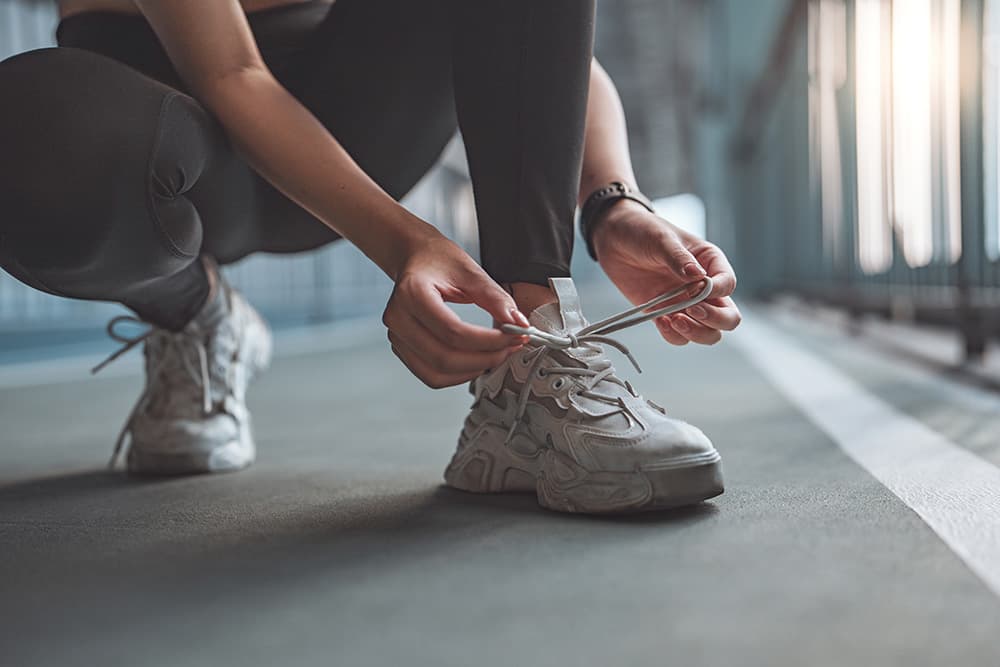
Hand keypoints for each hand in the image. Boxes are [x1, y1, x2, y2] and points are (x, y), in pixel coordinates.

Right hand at [383, 233, 528, 387]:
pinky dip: (457, 375)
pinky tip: (476, 361)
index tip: (514, 336)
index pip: (453, 331)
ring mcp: (396, 336)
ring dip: (472, 371)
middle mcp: (398, 318)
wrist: (415, 258)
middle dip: (484, 359)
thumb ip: (496, 299)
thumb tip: (518, 324)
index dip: (489, 341)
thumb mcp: (471, 272)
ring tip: (496, 355)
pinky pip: (431, 375)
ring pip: (437, 374)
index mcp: (412, 293)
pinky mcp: (402, 349)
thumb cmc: (438, 260)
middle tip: (510, 348)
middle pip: (444, 357)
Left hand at [591, 200, 740, 344]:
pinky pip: (678, 336)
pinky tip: (662, 322)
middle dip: (715, 319)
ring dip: (696, 333)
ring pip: (708, 332)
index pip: (728, 284)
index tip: (699, 290)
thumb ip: (679, 258)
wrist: (613, 238)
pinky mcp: (664, 313)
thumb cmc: (643, 230)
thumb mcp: (662, 239)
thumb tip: (698, 276)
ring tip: (675, 320)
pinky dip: (674, 336)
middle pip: (728, 316)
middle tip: (692, 310)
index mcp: (710, 263)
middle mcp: (702, 287)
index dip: (719, 292)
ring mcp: (685, 303)